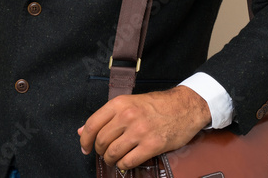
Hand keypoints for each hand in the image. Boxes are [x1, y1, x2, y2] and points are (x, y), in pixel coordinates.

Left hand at [78, 86, 210, 170]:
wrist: (184, 107)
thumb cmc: (157, 105)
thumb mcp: (129, 103)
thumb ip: (106, 117)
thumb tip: (82, 131)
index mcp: (120, 104)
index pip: (92, 125)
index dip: (85, 140)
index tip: (85, 147)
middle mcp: (128, 116)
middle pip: (101, 141)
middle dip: (100, 151)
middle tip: (104, 153)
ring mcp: (140, 131)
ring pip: (113, 153)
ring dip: (110, 160)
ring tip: (114, 159)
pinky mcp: (152, 145)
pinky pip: (128, 161)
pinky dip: (123, 165)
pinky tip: (126, 162)